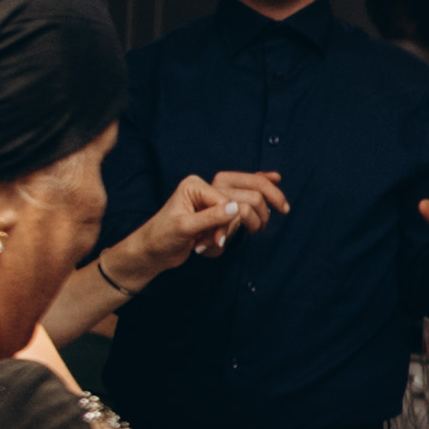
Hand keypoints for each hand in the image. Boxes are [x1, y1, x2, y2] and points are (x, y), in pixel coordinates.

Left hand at [126, 170, 275, 271]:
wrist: (153, 250)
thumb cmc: (162, 237)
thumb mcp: (185, 228)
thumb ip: (210, 217)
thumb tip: (237, 208)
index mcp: (196, 186)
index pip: (228, 200)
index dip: (228, 223)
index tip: (217, 241)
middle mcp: (206, 186)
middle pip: (246, 192)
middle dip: (251, 217)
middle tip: (260, 230)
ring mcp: (213, 195)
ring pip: (249, 197)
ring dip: (249, 219)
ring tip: (253, 229)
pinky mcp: (217, 206)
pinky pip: (244, 192)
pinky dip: (260, 186)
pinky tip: (275, 178)